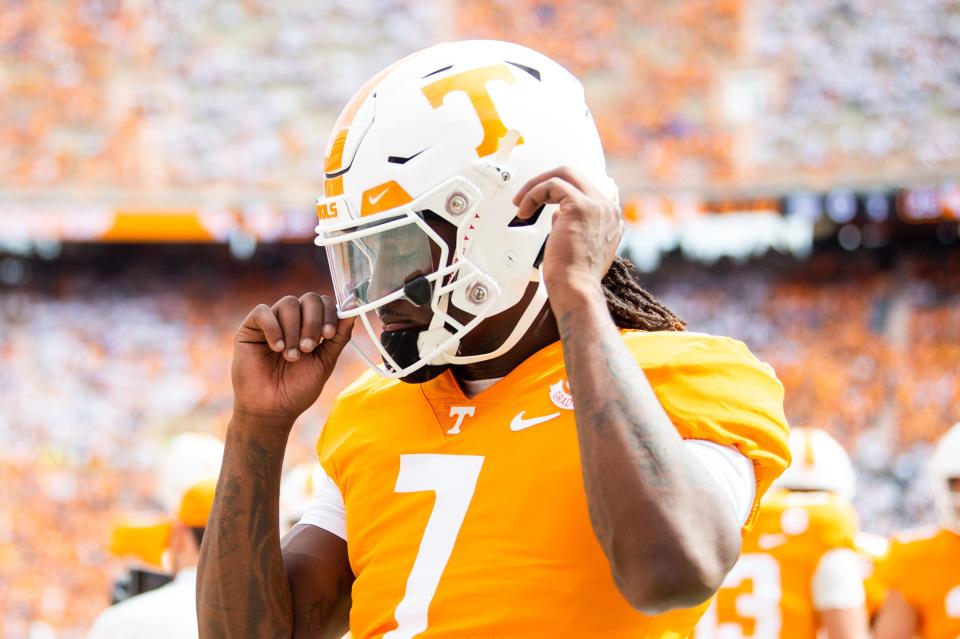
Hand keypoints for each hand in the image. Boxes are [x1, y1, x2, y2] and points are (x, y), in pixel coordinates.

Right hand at [232, 293, 353, 425]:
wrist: (272, 409)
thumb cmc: (297, 389)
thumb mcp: (325, 362)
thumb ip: (338, 337)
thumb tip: (353, 310)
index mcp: (311, 327)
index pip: (324, 303)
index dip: (330, 313)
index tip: (328, 335)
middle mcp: (292, 321)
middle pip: (309, 298)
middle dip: (313, 321)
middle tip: (309, 348)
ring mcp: (272, 322)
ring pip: (288, 303)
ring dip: (294, 330)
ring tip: (291, 356)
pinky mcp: (250, 328)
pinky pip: (262, 312)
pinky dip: (273, 328)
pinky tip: (276, 348)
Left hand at [512, 166, 622, 301]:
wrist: (576, 290)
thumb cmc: (573, 279)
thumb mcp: (578, 246)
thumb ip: (574, 227)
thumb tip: (557, 215)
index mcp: (611, 219)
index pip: (586, 190)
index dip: (560, 193)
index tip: (541, 202)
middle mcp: (608, 209)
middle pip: (576, 176)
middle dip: (546, 181)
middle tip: (526, 196)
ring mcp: (597, 206)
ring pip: (564, 175)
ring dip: (537, 186)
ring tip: (521, 205)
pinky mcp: (581, 206)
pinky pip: (553, 185)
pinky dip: (534, 194)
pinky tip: (524, 211)